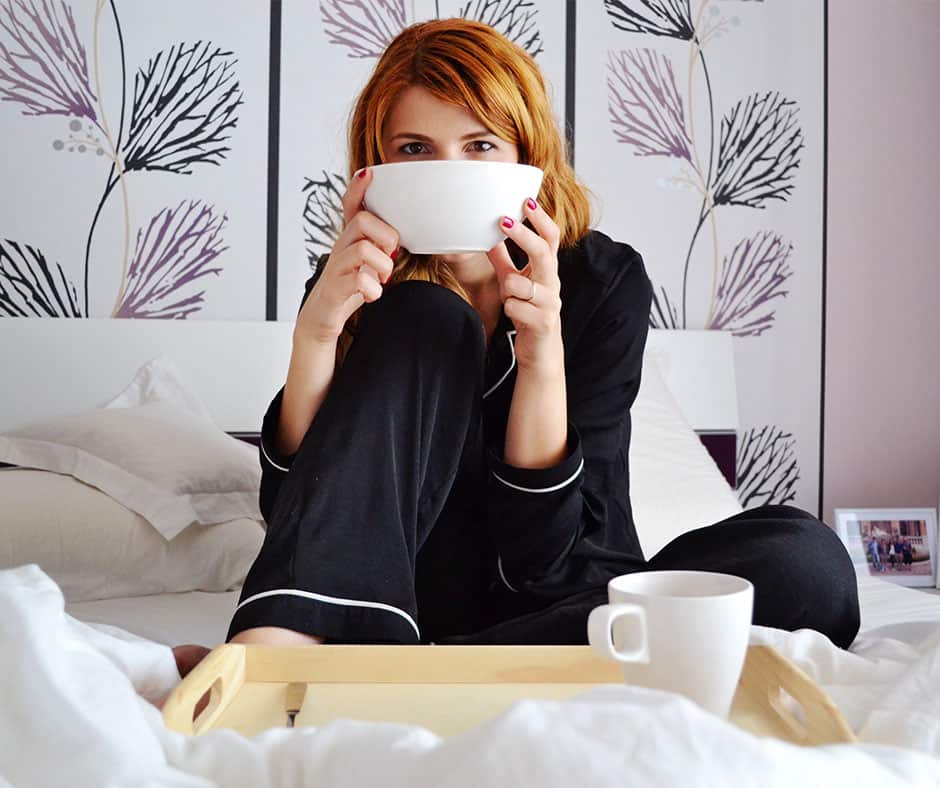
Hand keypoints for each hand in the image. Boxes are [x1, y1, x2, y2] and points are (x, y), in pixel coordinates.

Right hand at [295, 168, 399, 346]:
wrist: (322, 318)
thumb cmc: (350, 288)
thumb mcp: (368, 263)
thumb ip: (383, 247)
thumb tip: (408, 236)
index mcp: (350, 239)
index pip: (350, 206)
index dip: (358, 189)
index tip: (368, 173)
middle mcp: (340, 248)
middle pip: (361, 221)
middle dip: (385, 234)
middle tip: (392, 253)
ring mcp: (335, 268)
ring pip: (362, 249)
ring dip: (383, 265)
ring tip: (383, 278)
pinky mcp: (334, 289)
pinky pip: (358, 280)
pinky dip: (373, 290)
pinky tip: (372, 295)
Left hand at [487, 197, 562, 375]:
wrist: (540, 350)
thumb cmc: (528, 312)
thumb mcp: (513, 282)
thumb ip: (504, 261)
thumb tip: (489, 237)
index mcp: (547, 270)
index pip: (550, 238)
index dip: (541, 220)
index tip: (527, 201)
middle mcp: (552, 283)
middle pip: (543, 253)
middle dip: (523, 235)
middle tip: (504, 220)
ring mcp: (550, 303)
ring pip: (520, 284)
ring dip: (508, 288)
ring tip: (509, 297)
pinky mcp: (543, 322)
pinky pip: (515, 307)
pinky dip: (509, 309)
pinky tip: (515, 316)